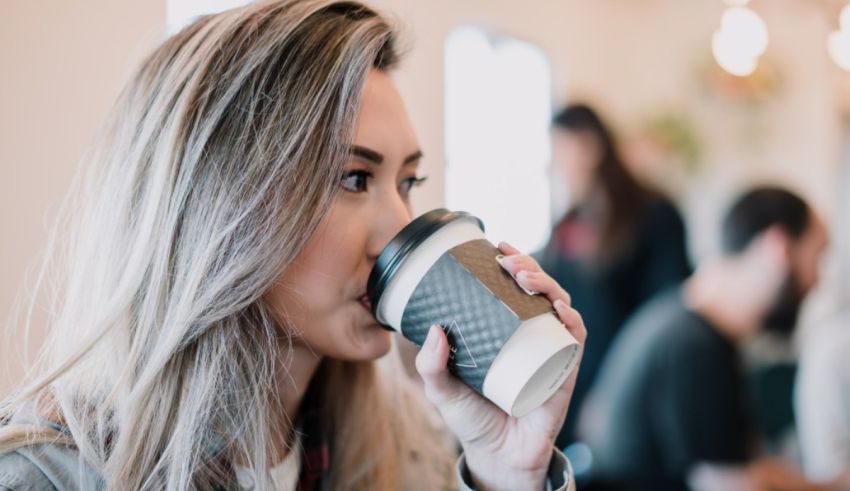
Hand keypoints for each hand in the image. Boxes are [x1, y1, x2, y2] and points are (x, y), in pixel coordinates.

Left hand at [415, 242, 585, 490]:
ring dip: (547, 285)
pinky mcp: (564, 371)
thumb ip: (431, 365)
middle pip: (538, 289)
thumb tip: (432, 330)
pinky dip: (572, 322)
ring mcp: (550, 349)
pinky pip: (575, 340)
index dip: (510, 260)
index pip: (512, 286)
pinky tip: (561, 311)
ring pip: (559, 306)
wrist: (497, 456)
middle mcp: (531, 333)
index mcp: (505, 328)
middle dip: (527, 266)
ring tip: (525, 278)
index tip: (496, 243)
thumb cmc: (472, 417)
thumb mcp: (442, 389)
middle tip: (507, 261)